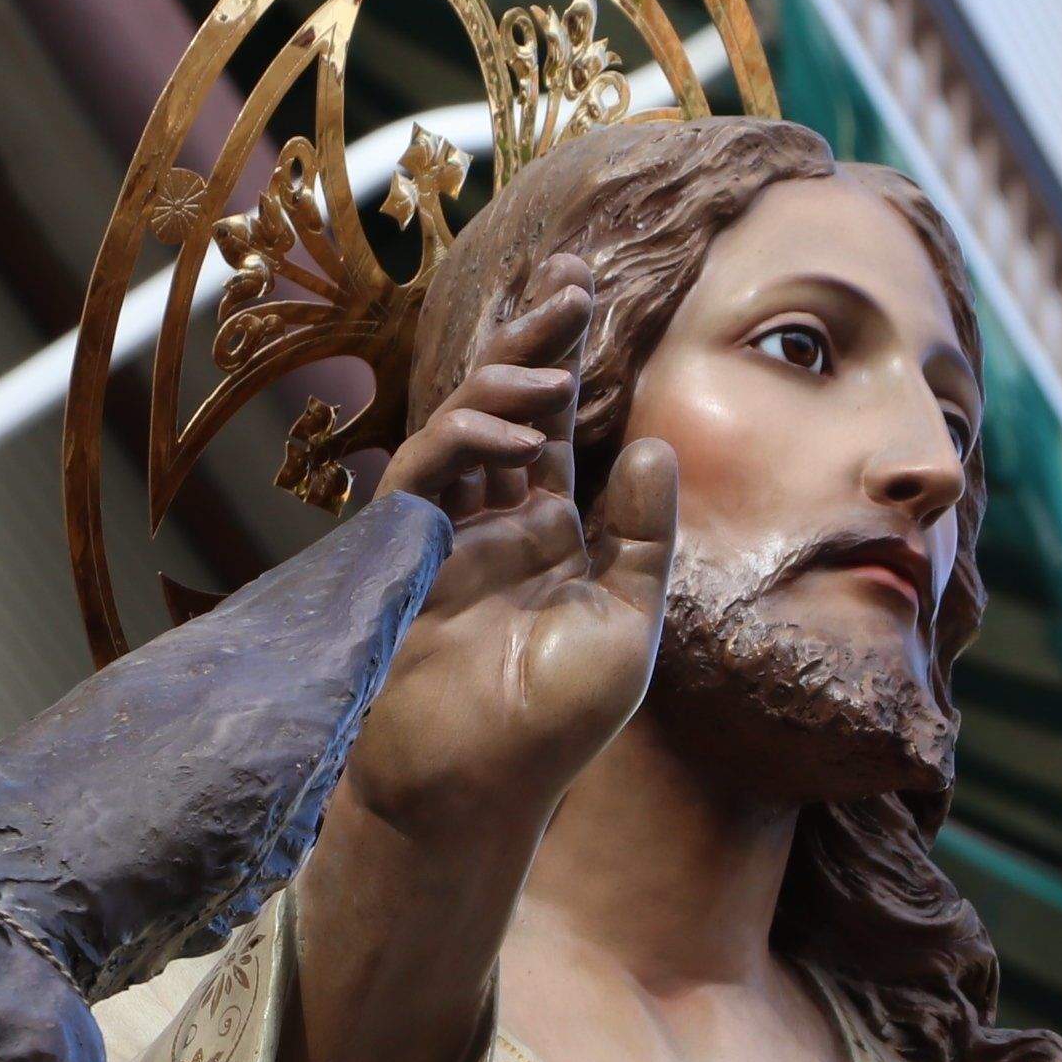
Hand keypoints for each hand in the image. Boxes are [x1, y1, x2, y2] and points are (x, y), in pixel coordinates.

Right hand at [345, 254, 673, 837]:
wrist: (476, 792)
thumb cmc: (551, 727)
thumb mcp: (626, 625)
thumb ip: (640, 539)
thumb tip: (654, 447)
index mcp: (543, 534)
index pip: (553, 427)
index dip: (565, 355)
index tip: (587, 286)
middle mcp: (490, 522)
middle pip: (506, 404)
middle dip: (534, 333)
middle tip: (570, 270)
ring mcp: (445, 534)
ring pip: (464, 424)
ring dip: (507, 381)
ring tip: (555, 364)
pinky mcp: (408, 554)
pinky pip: (430, 471)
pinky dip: (470, 437)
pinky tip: (519, 426)